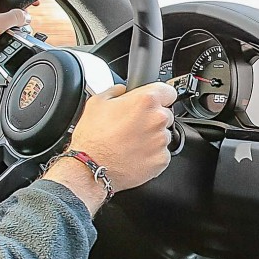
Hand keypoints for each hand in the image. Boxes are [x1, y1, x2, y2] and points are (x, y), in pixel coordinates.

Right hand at [46, 82, 176, 212]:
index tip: (155, 102)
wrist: (90, 167)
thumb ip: (116, 91)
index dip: (160, 97)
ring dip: (152, 138)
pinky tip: (134, 155)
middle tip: (133, 127)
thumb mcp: (97, 102)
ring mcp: (161, 141)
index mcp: (145, 100)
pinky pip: (161, 154)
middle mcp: (157, 119)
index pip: (168, 92)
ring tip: (130, 143)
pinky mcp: (161, 160)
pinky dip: (151, 155)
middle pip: (165, 114)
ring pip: (163, 135)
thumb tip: (122, 90)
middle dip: (152, 119)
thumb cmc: (92, 137)